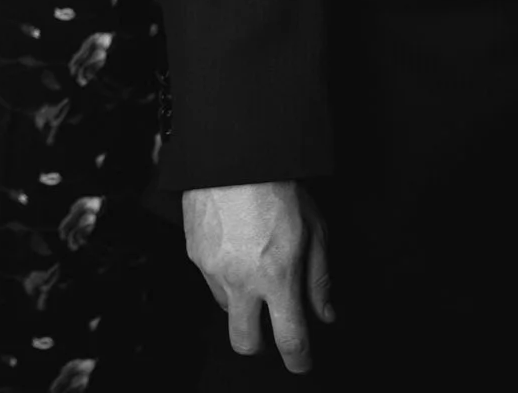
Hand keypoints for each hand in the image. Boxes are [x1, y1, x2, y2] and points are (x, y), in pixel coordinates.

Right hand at [183, 180, 332, 372]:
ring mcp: (212, 268)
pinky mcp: (194, 253)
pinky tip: (235, 247)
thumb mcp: (315, 232)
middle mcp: (240, 280)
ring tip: (253, 270)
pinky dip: (225, 275)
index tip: (302, 362)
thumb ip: (319, 279)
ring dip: (241, 302)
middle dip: (260, 345)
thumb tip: (324, 314)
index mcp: (277, 278)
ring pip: (225, 308)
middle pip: (245, 342)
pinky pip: (210, 279)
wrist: (233, 155)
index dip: (299, 360)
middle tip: (272, 328)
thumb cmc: (278, 188)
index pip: (290, 339)